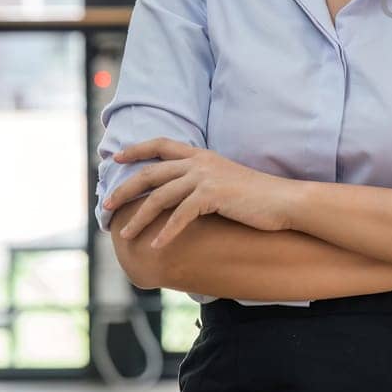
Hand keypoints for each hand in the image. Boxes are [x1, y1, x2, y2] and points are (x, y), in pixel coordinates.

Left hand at [104, 138, 297, 248]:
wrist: (285, 200)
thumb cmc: (258, 196)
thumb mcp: (226, 180)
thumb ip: (203, 180)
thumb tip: (182, 194)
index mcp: (202, 155)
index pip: (160, 144)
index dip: (135, 149)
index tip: (115, 157)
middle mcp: (200, 162)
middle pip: (150, 173)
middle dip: (124, 189)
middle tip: (107, 206)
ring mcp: (205, 177)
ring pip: (159, 198)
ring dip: (139, 218)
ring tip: (124, 234)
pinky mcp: (212, 196)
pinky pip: (179, 216)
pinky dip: (165, 233)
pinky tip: (156, 246)